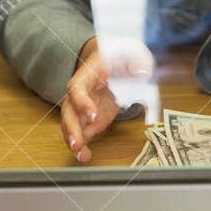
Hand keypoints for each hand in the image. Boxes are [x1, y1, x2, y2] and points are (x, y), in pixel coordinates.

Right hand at [61, 37, 150, 162]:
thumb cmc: (121, 57)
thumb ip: (136, 62)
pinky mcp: (89, 119)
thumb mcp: (131, 54)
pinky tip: (85, 157)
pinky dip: (82, 146)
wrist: (116, 62)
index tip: (92, 116)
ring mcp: (83, 107)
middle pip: (69, 110)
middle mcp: (80, 92)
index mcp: (88, 74)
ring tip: (81, 155)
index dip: (82, 102)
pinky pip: (81, 133)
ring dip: (74, 140)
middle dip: (71, 128)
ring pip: (71, 124)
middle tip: (77, 144)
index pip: (77, 88)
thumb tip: (141, 72)